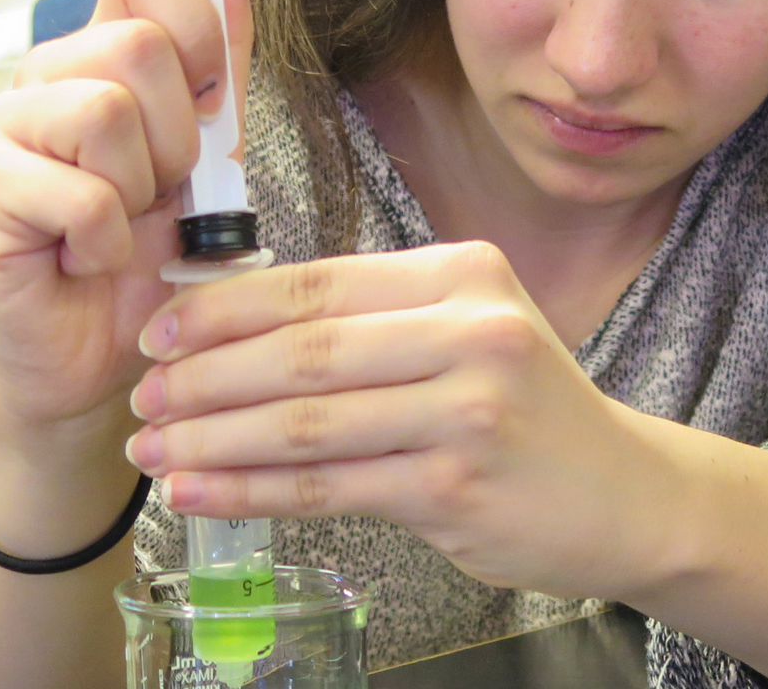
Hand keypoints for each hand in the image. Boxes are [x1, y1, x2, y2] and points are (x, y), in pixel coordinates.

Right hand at [0, 0, 254, 431]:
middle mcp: (48, 74)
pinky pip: (82, 197)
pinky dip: (107, 243)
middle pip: (138, 45)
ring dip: (141, 190)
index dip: (196, 17)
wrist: (104, 352)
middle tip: (161, 188)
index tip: (211, 88)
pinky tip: (87, 258)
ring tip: (124, 222)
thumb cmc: (153, 249)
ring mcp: (7, 127)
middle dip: (179, 135)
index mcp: (103, 48)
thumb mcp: (215, 146)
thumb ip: (226, 47)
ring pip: (107, 113)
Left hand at [121, 241, 689, 598]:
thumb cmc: (528, 409)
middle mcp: (471, 332)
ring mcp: (467, 412)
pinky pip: (328, 487)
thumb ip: (375, 319)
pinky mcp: (456, 487)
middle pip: (302, 352)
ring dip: (213, 439)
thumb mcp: (471, 329)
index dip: (224, 308)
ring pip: (306, 423)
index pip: (316, 283)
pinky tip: (200, 492)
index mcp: (463, 274)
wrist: (626, 493)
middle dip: (203, 377)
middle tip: (141, 398)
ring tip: (152, 451)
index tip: (158, 330)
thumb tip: (230, 328)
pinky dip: (251, 490)